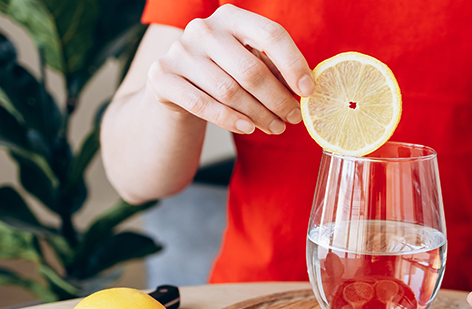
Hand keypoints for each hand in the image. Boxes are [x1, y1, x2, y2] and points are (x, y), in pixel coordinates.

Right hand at [147, 4, 313, 135]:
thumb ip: (274, 71)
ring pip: (229, 91)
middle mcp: (203, 29)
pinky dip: (229, 119)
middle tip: (294, 118)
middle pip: (251, 69)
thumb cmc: (223, 73)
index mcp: (231, 17)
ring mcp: (179, 51)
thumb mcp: (249, 63)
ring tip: (276, 127)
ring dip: (258, 114)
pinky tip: (248, 128)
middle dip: (278, 99)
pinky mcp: (162, 76)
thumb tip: (305, 90)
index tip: (308, 91)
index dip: (293, 64)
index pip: (271, 34)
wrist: (175, 86)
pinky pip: (203, 104)